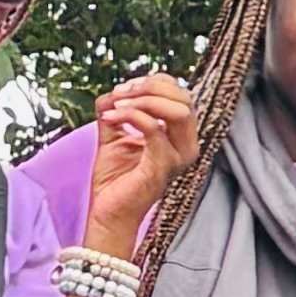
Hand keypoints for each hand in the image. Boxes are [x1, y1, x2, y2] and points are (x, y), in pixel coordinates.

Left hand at [81, 71, 205, 259]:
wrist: (108, 214)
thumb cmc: (115, 179)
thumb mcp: (114, 135)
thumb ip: (115, 110)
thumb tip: (111, 92)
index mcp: (180, 136)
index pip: (180, 93)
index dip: (153, 82)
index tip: (122, 89)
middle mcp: (186, 146)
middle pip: (184, 98)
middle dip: (149, 88)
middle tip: (119, 94)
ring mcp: (178, 158)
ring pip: (177, 111)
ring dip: (143, 101)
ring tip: (116, 106)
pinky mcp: (163, 167)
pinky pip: (155, 130)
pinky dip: (131, 116)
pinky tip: (109, 119)